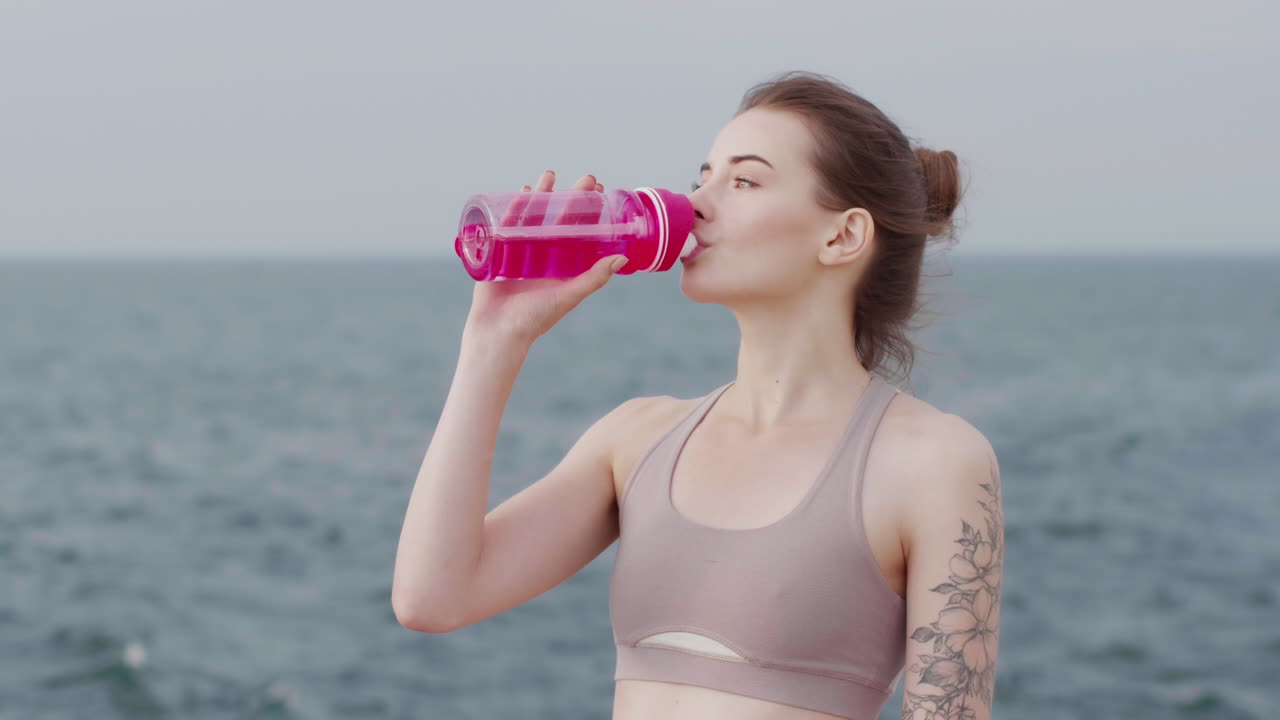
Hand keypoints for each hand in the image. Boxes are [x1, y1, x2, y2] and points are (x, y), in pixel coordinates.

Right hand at [464, 170, 622, 345]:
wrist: (498, 331)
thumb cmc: (536, 318)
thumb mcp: (569, 295)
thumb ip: (593, 278)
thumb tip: (623, 257)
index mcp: (564, 264)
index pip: (582, 230)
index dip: (592, 211)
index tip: (602, 192)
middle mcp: (545, 255)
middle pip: (561, 218)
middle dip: (573, 196)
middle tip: (587, 178)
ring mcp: (522, 250)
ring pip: (535, 216)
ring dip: (543, 194)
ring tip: (550, 174)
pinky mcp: (501, 250)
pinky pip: (509, 222)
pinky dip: (516, 206)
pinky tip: (523, 190)